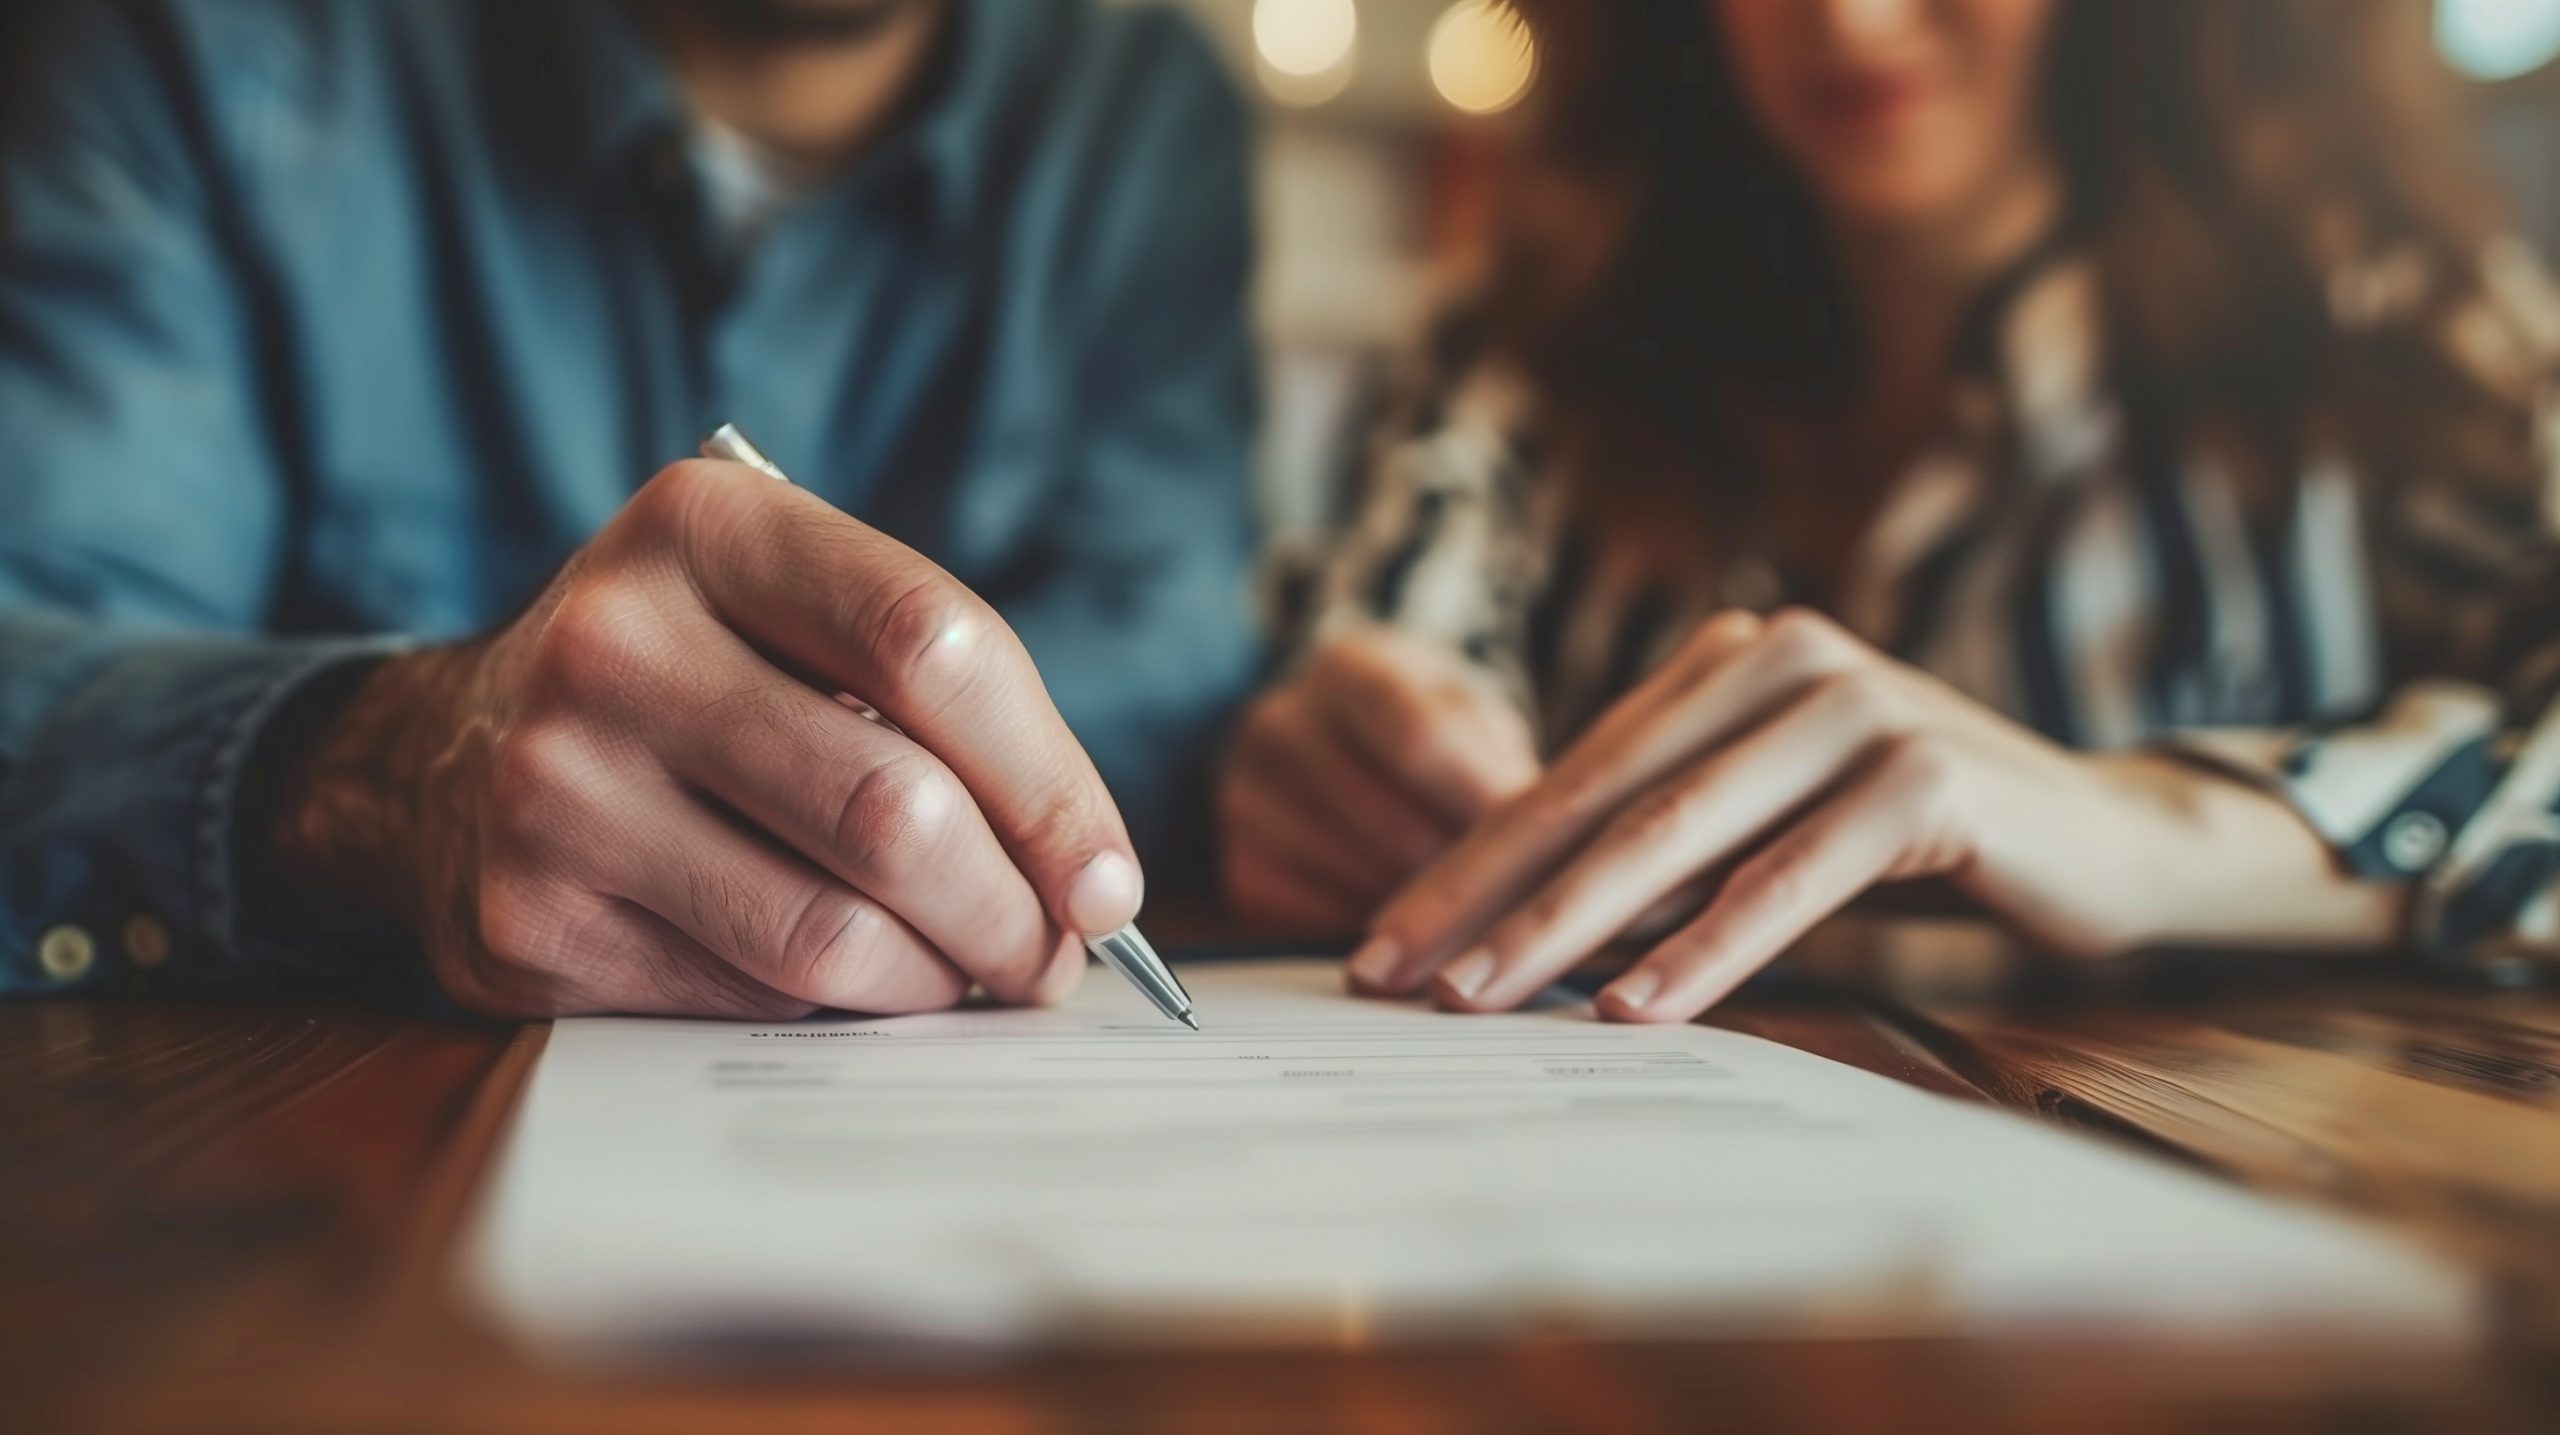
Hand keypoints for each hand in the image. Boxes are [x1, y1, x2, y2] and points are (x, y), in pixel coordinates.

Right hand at [273, 459, 1140, 1017]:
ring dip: (940, 980)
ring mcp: (557, 785)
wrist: (446, 756)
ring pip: (832, 932)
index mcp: (707, 525)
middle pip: (895, 809)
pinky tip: (857, 982)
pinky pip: (752, 995)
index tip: (1106, 880)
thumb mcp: (791, 610)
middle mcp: (614, 641)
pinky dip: (841, 1009)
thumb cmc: (693, 681)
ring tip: (972, 974)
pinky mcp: (530, 920)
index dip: (1052, 784)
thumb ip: (942, 697)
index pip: (934, 645)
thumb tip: (1090, 882)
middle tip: (1053, 956)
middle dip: (1014, 913)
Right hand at [1219, 628, 1537, 934]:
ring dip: (1432, 913)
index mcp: (1345, 667)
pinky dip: (1381, 932)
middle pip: (1391, 822)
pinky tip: (1422, 929)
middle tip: (1528, 906)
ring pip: (1361, 880)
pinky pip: (1324, 921)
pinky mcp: (1243, 867)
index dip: (1482, 800)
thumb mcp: (1469, 710)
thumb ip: (1497, 762)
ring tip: (1486, 921)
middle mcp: (1278, 725)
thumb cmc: (1424, 721)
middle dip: (1469, 872)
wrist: (1334, 735)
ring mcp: (1247, 799)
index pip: (1416, 738)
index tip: (1545, 844)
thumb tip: (1541, 849)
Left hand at [1347, 609, 2402, 1022]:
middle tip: (1391, 976)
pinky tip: (1636, 1008)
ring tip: (1481, 997)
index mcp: (1724, 663)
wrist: (2104, 839)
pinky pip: (1787, 878)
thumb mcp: (1767, 824)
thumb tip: (1509, 930)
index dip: (1465, 863)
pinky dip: (1705, 947)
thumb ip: (1664, 844)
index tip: (1378, 945)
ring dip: (1565, 924)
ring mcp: (1853, 708)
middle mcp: (1778, 661)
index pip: (1567, 775)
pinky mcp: (1921, 776)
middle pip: (1599, 799)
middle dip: (1482, 896)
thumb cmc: (1911, 841)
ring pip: (1676, 834)